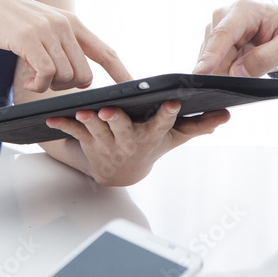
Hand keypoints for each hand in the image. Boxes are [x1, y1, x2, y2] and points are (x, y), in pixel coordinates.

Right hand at [0, 0, 131, 92]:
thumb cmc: (10, 22)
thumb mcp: (42, 29)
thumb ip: (61, 46)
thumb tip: (75, 75)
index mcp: (72, 23)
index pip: (105, 51)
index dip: (120, 71)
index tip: (132, 87)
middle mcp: (65, 25)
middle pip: (84, 75)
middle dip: (67, 87)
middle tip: (46, 81)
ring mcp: (47, 31)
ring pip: (66, 77)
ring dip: (49, 86)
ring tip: (32, 77)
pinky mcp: (28, 39)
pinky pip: (46, 75)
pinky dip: (38, 85)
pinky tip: (27, 80)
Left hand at [46, 102, 230, 185]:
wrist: (120, 173)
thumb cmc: (150, 146)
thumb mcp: (175, 138)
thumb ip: (199, 125)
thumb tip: (226, 114)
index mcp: (151, 136)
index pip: (162, 124)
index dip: (166, 114)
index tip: (171, 102)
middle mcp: (128, 141)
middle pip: (123, 128)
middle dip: (117, 120)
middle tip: (112, 110)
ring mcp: (106, 143)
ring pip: (97, 130)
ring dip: (89, 121)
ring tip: (84, 111)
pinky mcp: (87, 141)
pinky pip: (73, 132)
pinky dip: (62, 124)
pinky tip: (51, 117)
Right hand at [191, 0, 277, 77]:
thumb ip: (264, 59)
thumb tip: (236, 72)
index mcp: (245, 10)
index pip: (223, 34)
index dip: (210, 55)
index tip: (200, 72)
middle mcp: (227, 16)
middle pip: (214, 50)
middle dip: (223, 70)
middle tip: (242, 83)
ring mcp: (220, 29)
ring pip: (212, 59)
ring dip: (226, 72)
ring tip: (250, 72)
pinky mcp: (218, 42)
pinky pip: (215, 63)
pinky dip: (225, 73)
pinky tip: (241, 73)